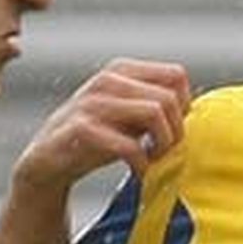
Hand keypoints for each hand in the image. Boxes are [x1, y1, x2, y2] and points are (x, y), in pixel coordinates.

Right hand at [13, 59, 190, 189]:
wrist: (46, 162)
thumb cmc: (95, 140)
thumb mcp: (127, 116)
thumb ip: (156, 107)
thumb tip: (195, 111)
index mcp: (121, 70)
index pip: (176, 76)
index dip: (183, 108)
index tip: (173, 133)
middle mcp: (107, 80)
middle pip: (169, 99)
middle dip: (176, 132)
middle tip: (166, 155)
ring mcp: (92, 103)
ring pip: (154, 114)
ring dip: (163, 146)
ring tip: (154, 162)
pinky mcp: (82, 131)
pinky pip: (129, 145)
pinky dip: (142, 164)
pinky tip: (138, 173)